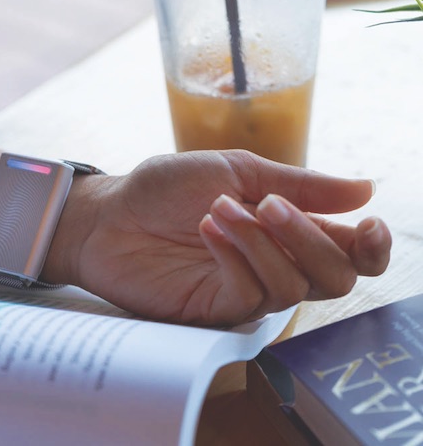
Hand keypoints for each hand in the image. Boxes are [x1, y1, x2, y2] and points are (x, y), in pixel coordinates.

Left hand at [44, 150, 390, 325]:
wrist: (109, 213)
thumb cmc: (165, 189)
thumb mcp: (234, 170)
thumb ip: (298, 184)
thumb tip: (366, 188)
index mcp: (287, 230)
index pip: (351, 253)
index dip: (371, 246)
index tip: (370, 224)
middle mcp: (274, 264)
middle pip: (335, 277)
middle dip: (309, 237)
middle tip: (267, 204)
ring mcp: (246, 290)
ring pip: (293, 286)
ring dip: (262, 242)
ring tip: (220, 210)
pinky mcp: (215, 309)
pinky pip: (251, 294)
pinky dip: (237, 256)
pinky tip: (208, 230)